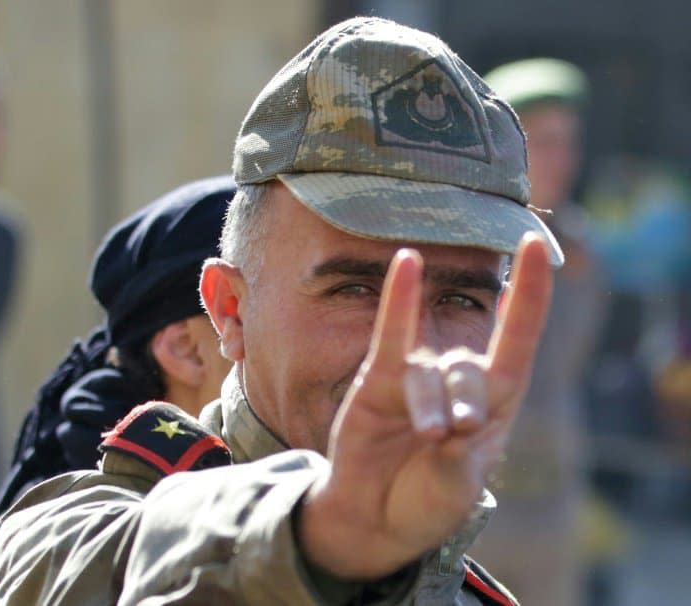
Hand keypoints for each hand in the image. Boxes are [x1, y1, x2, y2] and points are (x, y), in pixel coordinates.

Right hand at [298, 233, 552, 577]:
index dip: (531, 294)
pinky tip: (407, 264)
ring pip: (430, 373)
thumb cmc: (425, 502)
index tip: (536, 245)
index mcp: (493, 405)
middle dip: (466, 398)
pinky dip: (399, 301)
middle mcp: (457, 384)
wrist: (376, 519)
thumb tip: (448, 425)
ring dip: (430, 403)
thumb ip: (456, 459)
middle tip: (451, 435)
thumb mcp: (455, 489)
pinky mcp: (379, 380)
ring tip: (428, 437)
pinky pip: (392, 336)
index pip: (518, 339)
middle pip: (471, 367)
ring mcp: (417, 379)